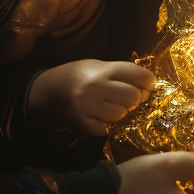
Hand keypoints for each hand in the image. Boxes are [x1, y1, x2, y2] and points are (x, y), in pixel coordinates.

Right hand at [28, 59, 156, 136]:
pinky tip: (99, 116)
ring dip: (120, 112)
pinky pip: (106, 128)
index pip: (137, 75)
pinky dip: (106, 124)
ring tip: (110, 106)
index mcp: (102, 70)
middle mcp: (96, 88)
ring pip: (121, 114)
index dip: (148, 81)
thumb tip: (146, 84)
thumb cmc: (76, 75)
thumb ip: (119, 72)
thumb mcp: (96, 65)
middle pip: (133, 97)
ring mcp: (88, 107)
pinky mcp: (82, 124)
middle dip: (135, 98)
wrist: (45, 91)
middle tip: (129, 97)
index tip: (148, 84)